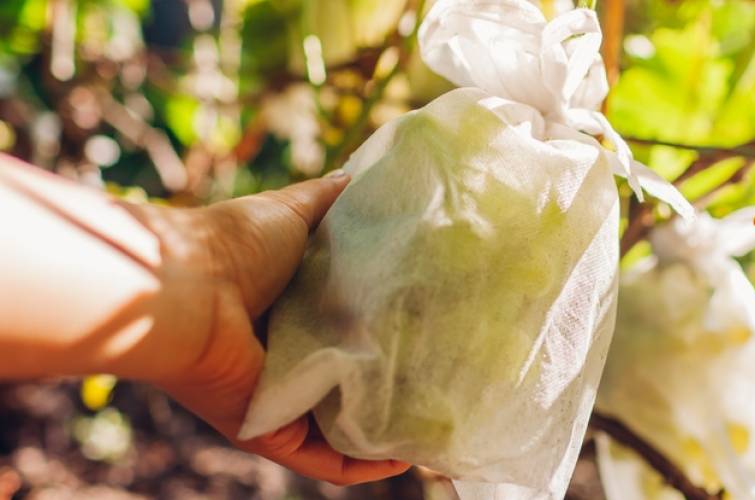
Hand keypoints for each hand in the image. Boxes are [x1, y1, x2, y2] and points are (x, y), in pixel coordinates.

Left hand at [117, 172, 410, 484]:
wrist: (183, 288)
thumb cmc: (233, 244)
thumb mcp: (296, 211)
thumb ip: (335, 200)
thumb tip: (372, 176)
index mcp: (291, 313)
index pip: (350, 332)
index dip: (389, 333)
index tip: (437, 328)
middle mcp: (284, 361)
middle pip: (348, 385)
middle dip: (393, 388)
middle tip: (445, 381)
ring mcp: (276, 401)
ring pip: (340, 431)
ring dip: (385, 435)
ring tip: (432, 428)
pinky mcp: (268, 432)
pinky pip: (323, 460)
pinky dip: (361, 465)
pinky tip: (401, 458)